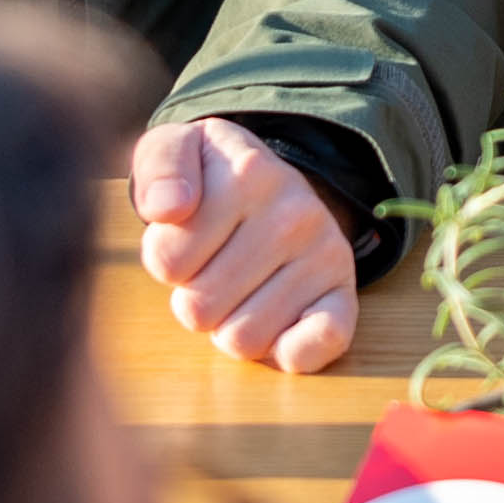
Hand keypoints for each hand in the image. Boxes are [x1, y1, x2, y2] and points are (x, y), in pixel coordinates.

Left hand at [132, 118, 367, 373]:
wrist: (269, 187)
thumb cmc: (207, 180)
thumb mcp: (172, 150)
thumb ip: (159, 169)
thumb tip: (170, 209)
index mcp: (249, 173)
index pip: (167, 261)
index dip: (165, 259)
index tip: (186, 236)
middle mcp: (295, 211)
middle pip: (200, 309)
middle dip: (194, 298)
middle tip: (212, 268)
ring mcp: (325, 253)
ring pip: (241, 339)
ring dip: (229, 325)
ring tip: (239, 288)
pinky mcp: (344, 292)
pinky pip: (320, 342)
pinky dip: (291, 352)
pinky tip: (277, 332)